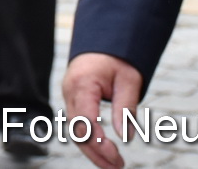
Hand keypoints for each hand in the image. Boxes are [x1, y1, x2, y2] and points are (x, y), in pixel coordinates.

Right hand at [62, 53, 144, 168]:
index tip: (117, 156)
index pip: (85, 121)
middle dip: (96, 153)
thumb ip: (125, 108)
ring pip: (75, 131)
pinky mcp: (73, 100)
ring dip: (92, 150)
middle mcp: (70, 91)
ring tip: (113, 165)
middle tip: (118, 166)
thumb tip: (126, 137)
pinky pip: (78, 124)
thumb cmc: (117, 59)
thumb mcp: (129, 80)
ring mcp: (68, 96)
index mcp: (82, 84)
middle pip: (77, 131)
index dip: (99, 143)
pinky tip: (104, 152)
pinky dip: (89, 140)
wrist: (103, 41)